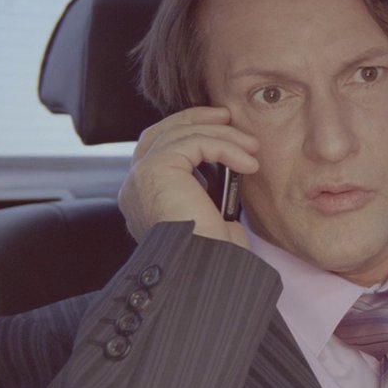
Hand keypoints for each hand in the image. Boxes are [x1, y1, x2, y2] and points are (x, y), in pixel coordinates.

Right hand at [118, 107, 259, 248]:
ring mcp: (141, 177)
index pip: (159, 149)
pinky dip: (225, 147)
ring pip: (181, 134)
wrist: (207, 270)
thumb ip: (205, 186)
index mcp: (145, 197)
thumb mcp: (210, 212)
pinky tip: (248, 163)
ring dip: (222, 135)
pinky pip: (194, 142)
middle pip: (162, 133)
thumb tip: (226, 163)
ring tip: (252, 146)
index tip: (222, 126)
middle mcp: (135, 186)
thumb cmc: (215, 253)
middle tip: (229, 117)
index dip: (188, 131)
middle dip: (196, 118)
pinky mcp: (155, 170)